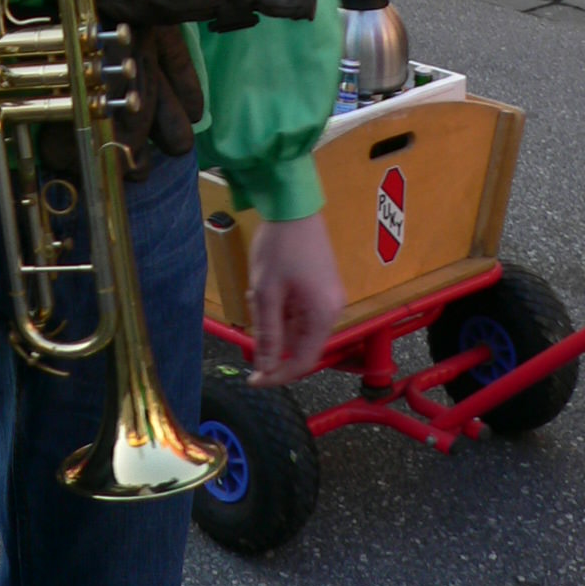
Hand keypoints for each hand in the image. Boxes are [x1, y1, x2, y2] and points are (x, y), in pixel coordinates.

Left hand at [248, 213, 344, 385]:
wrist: (294, 205)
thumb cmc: (280, 247)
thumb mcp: (267, 292)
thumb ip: (268, 334)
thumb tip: (265, 368)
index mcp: (323, 315)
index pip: (303, 361)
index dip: (278, 375)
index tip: (254, 380)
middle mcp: (332, 310)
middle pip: (301, 344)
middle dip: (272, 338)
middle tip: (252, 317)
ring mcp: (329, 297)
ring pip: (298, 326)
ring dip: (274, 320)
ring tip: (257, 294)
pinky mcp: (322, 286)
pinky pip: (301, 310)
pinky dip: (281, 307)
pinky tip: (266, 287)